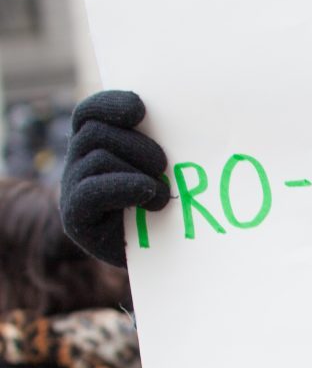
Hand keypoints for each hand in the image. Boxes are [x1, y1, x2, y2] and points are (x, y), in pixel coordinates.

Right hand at [59, 90, 169, 268]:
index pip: (89, 113)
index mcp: (92, 146)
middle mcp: (76, 164)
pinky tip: (150, 196)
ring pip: (99, 157)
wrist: (154, 263)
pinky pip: (93, 190)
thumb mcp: (159, 172)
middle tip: (163, 165)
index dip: (110, 104)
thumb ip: (156, 147)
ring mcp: (71, 190)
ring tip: (162, 193)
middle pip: (95, 131)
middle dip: (137, 144)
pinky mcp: (75, 217)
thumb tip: (184, 118)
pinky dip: (127, 187)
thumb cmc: (162, 212)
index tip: (140, 108)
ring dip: (138, 170)